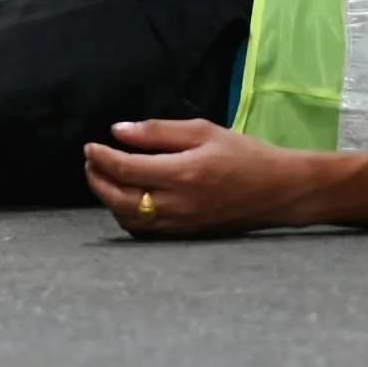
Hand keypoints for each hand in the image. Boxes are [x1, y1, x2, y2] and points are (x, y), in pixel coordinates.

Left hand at [83, 118, 322, 236]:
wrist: (277, 190)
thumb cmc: (244, 154)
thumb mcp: (204, 131)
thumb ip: (160, 131)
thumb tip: (119, 131)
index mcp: (182, 173)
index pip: (126, 169)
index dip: (102, 158)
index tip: (90, 146)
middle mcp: (177, 204)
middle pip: (119, 198)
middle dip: (98, 180)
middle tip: (91, 162)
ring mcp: (179, 225)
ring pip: (127, 219)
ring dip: (107, 198)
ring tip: (102, 178)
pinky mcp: (183, 235)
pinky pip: (143, 231)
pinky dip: (125, 216)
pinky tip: (124, 200)